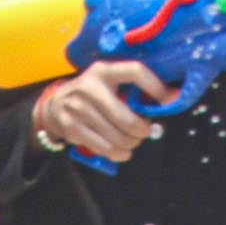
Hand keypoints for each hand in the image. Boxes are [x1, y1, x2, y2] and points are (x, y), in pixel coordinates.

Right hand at [41, 62, 173, 163]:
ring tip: (132, 142)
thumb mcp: (108, 84)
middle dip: (142, 130)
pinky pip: (103, 148)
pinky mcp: (71, 127)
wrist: (55, 105)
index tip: (169, 100)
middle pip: (127, 118)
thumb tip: (168, 101)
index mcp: (104, 71)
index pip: (135, 71)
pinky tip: (122, 152)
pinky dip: (118, 154)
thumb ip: (131, 91)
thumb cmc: (93, 95)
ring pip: (116, 137)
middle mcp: (89, 86)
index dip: (156, 87)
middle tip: (145, 132)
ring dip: (131, 144)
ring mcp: (78, 107)